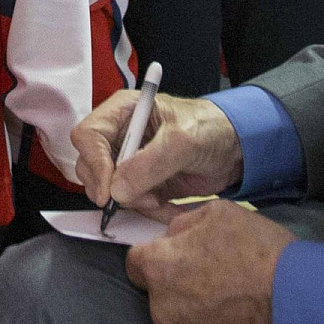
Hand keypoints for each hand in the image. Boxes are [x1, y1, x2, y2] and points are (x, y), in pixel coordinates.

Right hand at [72, 90, 242, 221]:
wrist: (235, 150)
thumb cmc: (211, 128)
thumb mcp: (183, 140)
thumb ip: (150, 163)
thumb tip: (117, 189)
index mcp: (123, 112)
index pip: (88, 135)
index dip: (93, 163)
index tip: (109, 191)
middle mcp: (120, 135)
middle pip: (90, 166)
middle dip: (113, 188)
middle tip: (144, 197)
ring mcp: (128, 162)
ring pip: (107, 190)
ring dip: (133, 203)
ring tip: (161, 200)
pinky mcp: (140, 183)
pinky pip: (130, 204)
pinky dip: (147, 212)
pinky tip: (168, 207)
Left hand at [126, 202, 292, 323]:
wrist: (297, 299)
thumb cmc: (259, 252)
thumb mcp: (219, 213)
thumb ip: (182, 223)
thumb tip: (171, 236)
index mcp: (160, 268)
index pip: (135, 261)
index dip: (154, 254)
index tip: (174, 255)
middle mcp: (162, 306)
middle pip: (157, 290)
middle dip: (176, 280)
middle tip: (210, 273)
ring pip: (176, 315)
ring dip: (192, 306)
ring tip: (226, 296)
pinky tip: (231, 317)